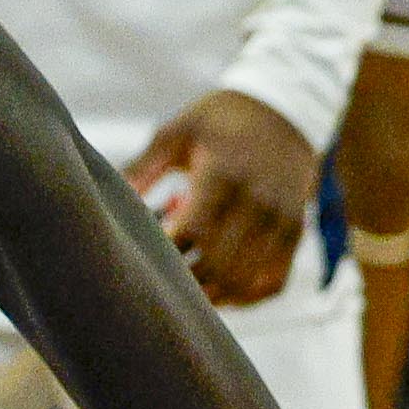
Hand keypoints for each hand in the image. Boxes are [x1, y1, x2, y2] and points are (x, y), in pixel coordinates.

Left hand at [124, 87, 314, 308]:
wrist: (283, 111)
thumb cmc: (219, 122)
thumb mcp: (177, 131)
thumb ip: (143, 167)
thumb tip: (113, 201)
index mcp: (225, 176)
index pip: (193, 233)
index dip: (166, 253)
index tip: (142, 256)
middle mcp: (259, 203)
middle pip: (218, 265)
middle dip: (184, 281)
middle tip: (157, 281)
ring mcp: (282, 222)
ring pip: (245, 282)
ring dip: (212, 295)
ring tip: (182, 292)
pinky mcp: (296, 234)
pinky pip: (273, 282)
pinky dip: (245, 296)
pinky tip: (218, 291)